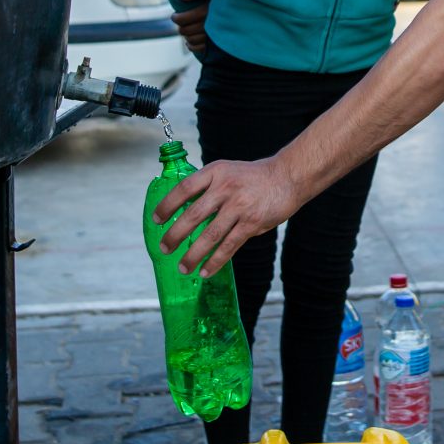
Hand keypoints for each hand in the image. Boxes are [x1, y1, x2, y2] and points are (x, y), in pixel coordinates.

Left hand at [153, 156, 300, 275]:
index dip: (168, 205)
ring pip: (210, 235)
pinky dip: (215, 261)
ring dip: (193, 254)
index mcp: (215, 172)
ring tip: (182, 267)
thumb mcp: (227, 172)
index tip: (156, 220)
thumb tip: (184, 211)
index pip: (184, 189)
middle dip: (175, 235)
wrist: (287, 177)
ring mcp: (239, 206)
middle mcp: (225, 188)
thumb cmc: (253, 177)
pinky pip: (229, 246)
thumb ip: (208, 187)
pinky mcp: (252, 223)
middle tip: (164, 248)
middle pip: (193, 215)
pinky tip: (205, 271)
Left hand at [172, 0, 212, 51]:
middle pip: (185, 30)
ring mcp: (213, 35)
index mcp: (206, 11)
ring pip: (191, 40)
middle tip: (180, 22)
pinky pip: (200, 48)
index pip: (182, 19)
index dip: (176, 18)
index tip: (175, 15)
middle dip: (181, 26)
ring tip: (187, 29)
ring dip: (186, 36)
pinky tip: (190, 41)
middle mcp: (209, 25)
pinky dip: (192, 46)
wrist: (241, 8)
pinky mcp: (217, 42)